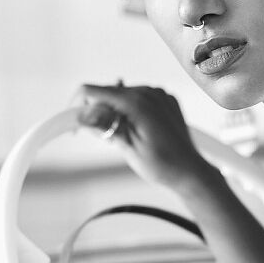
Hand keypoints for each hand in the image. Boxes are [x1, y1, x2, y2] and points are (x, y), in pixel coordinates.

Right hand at [77, 83, 212, 191]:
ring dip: (115, 112)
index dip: (77, 106)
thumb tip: (81, 114)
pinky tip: (138, 130)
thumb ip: (104, 125)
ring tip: (125, 137)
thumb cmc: (162, 165)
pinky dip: (131, 111)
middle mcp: (148, 91)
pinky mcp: (164, 99)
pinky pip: (138, 98)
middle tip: (103, 138)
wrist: (190, 172)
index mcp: (137, 102)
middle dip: (97, 112)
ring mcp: (158, 94)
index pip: (92, 91)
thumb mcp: (127, 147)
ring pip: (121, 95)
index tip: (73, 124)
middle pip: (106, 92)